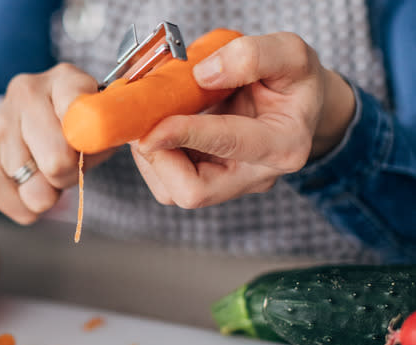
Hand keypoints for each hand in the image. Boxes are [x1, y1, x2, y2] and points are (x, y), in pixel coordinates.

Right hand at [0, 63, 111, 223]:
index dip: (91, 144)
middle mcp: (26, 95)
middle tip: (66, 166)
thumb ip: (103, 133)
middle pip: (58, 161)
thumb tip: (103, 143)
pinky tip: (20, 183)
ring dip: (47, 192)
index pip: (84, 116)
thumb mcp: (90, 124)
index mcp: (62, 79)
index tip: (88, 147)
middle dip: (68, 175)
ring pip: (38, 191)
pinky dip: (26, 205)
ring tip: (40, 171)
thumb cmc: (57, 131)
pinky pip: (21, 208)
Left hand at [131, 32, 355, 208]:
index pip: (227, 144)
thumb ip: (253, 56)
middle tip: (147, 123)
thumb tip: (203, 74)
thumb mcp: (290, 54)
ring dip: (152, 157)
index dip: (184, 134)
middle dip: (159, 159)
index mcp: (283, 144)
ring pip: (172, 192)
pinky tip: (163, 129)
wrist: (296, 105)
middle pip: (193, 192)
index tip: (152, 127)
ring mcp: (229, 186)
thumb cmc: (293, 82)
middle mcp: (255, 176)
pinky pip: (167, 184)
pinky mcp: (207, 186)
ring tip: (157, 119)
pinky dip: (154, 157)